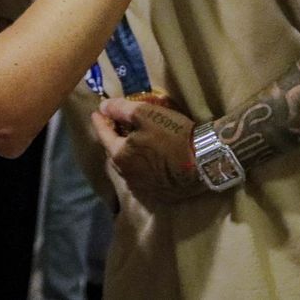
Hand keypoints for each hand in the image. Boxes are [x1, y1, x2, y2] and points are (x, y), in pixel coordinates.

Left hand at [89, 97, 207, 204]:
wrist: (204, 161)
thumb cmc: (173, 135)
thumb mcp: (146, 114)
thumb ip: (121, 109)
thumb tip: (103, 107)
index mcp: (120, 156)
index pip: (104, 135)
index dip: (100, 121)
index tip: (96, 112)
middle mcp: (126, 175)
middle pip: (114, 152)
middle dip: (112, 138)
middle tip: (114, 125)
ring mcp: (142, 187)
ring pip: (127, 166)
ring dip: (125, 153)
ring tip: (130, 141)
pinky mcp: (158, 192)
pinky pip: (141, 176)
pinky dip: (139, 165)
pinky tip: (146, 159)